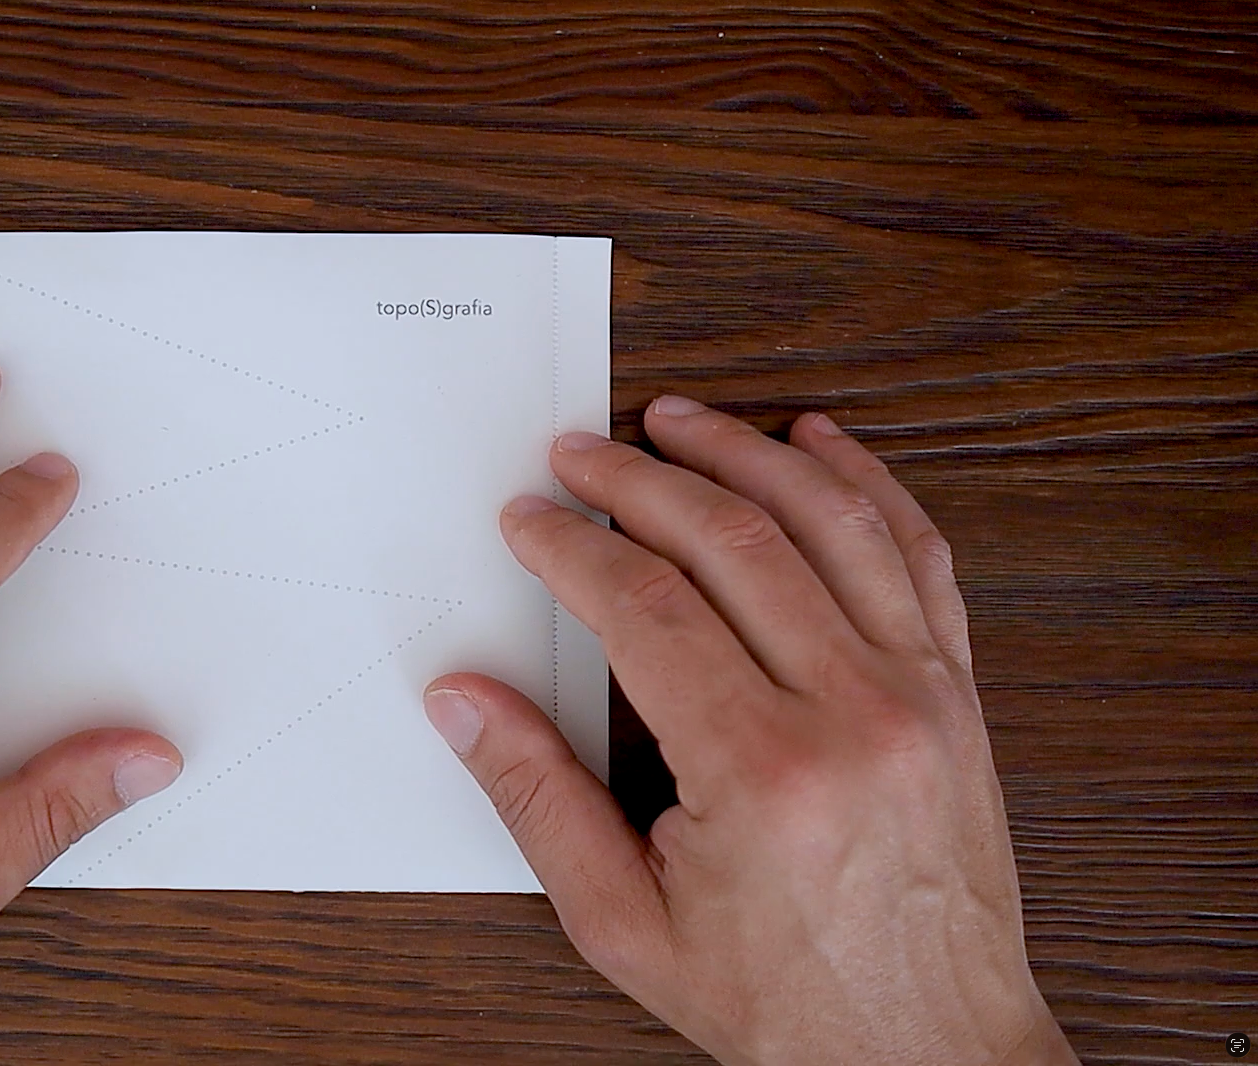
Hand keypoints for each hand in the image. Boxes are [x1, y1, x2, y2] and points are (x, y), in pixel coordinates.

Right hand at [423, 397, 1077, 1065]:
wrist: (932, 1054)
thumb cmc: (790, 1003)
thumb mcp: (627, 925)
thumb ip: (537, 801)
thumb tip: (464, 703)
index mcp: (760, 770)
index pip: (646, 605)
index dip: (573, 547)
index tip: (531, 522)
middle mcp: (852, 712)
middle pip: (733, 540)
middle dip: (639, 479)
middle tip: (581, 454)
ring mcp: (919, 694)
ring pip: (831, 522)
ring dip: (747, 453)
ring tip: (680, 420)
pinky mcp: (956, 695)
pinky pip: (919, 556)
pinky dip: (868, 486)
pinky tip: (823, 446)